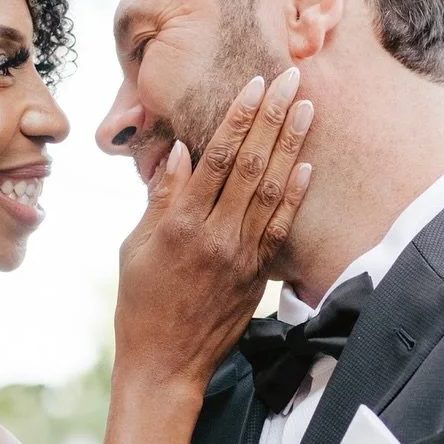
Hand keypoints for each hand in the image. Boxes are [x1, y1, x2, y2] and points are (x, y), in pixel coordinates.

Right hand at [115, 67, 312, 386]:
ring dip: (291, 146)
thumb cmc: (141, 303)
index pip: (215, 158)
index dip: (238, 117)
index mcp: (180, 225)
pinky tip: (307, 166)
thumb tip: (181, 151)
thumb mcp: (136, 246)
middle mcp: (216, 237)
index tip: (255, 84)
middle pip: (250, 165)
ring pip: (271, 190)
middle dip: (273, 117)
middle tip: (292, 78)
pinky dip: (294, 195)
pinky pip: (280, 229)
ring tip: (307, 108)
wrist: (165, 365)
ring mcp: (241, 258)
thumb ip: (161, 198)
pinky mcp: (257, 276)